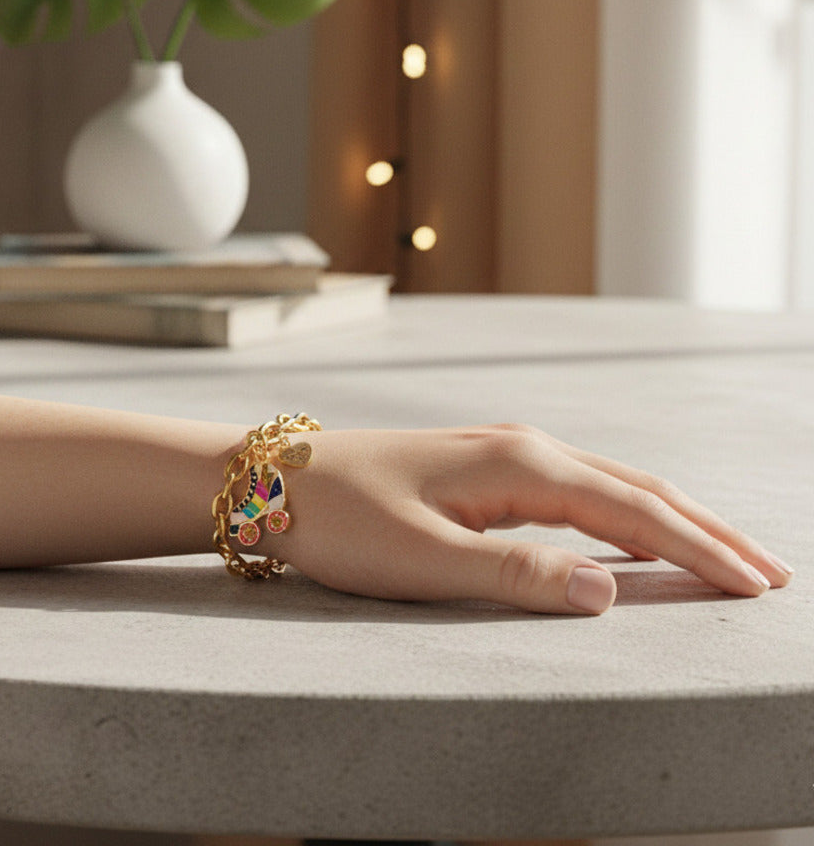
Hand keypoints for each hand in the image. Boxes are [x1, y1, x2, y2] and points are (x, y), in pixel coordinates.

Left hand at [275, 425, 792, 613]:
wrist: (274, 481)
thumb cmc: (343, 521)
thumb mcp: (424, 560)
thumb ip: (515, 576)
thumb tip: (610, 591)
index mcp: (519, 466)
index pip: (633, 510)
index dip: (699, 550)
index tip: (756, 587)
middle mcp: (521, 447)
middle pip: (636, 487)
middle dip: (704, 530)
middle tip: (768, 573)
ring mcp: (502, 451)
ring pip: (609, 482)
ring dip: (669, 518)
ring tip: (720, 553)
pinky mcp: (483, 466)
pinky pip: (575, 487)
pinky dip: (621, 511)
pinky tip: (629, 533)